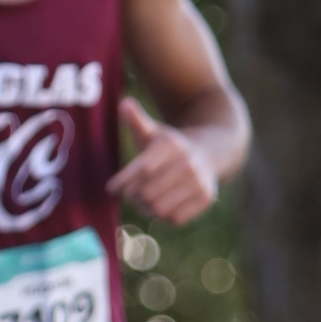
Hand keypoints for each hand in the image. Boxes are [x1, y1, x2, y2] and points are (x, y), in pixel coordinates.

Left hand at [109, 94, 218, 223]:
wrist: (209, 154)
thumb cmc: (169, 146)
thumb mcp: (154, 131)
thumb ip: (137, 121)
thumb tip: (124, 103)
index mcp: (171, 145)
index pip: (142, 169)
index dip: (123, 181)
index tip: (111, 188)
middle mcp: (188, 162)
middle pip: (148, 193)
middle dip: (134, 196)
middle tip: (131, 194)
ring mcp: (199, 181)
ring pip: (160, 208)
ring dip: (147, 208)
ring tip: (144, 201)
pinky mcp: (206, 198)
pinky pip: (175, 218)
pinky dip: (164, 216)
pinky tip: (162, 205)